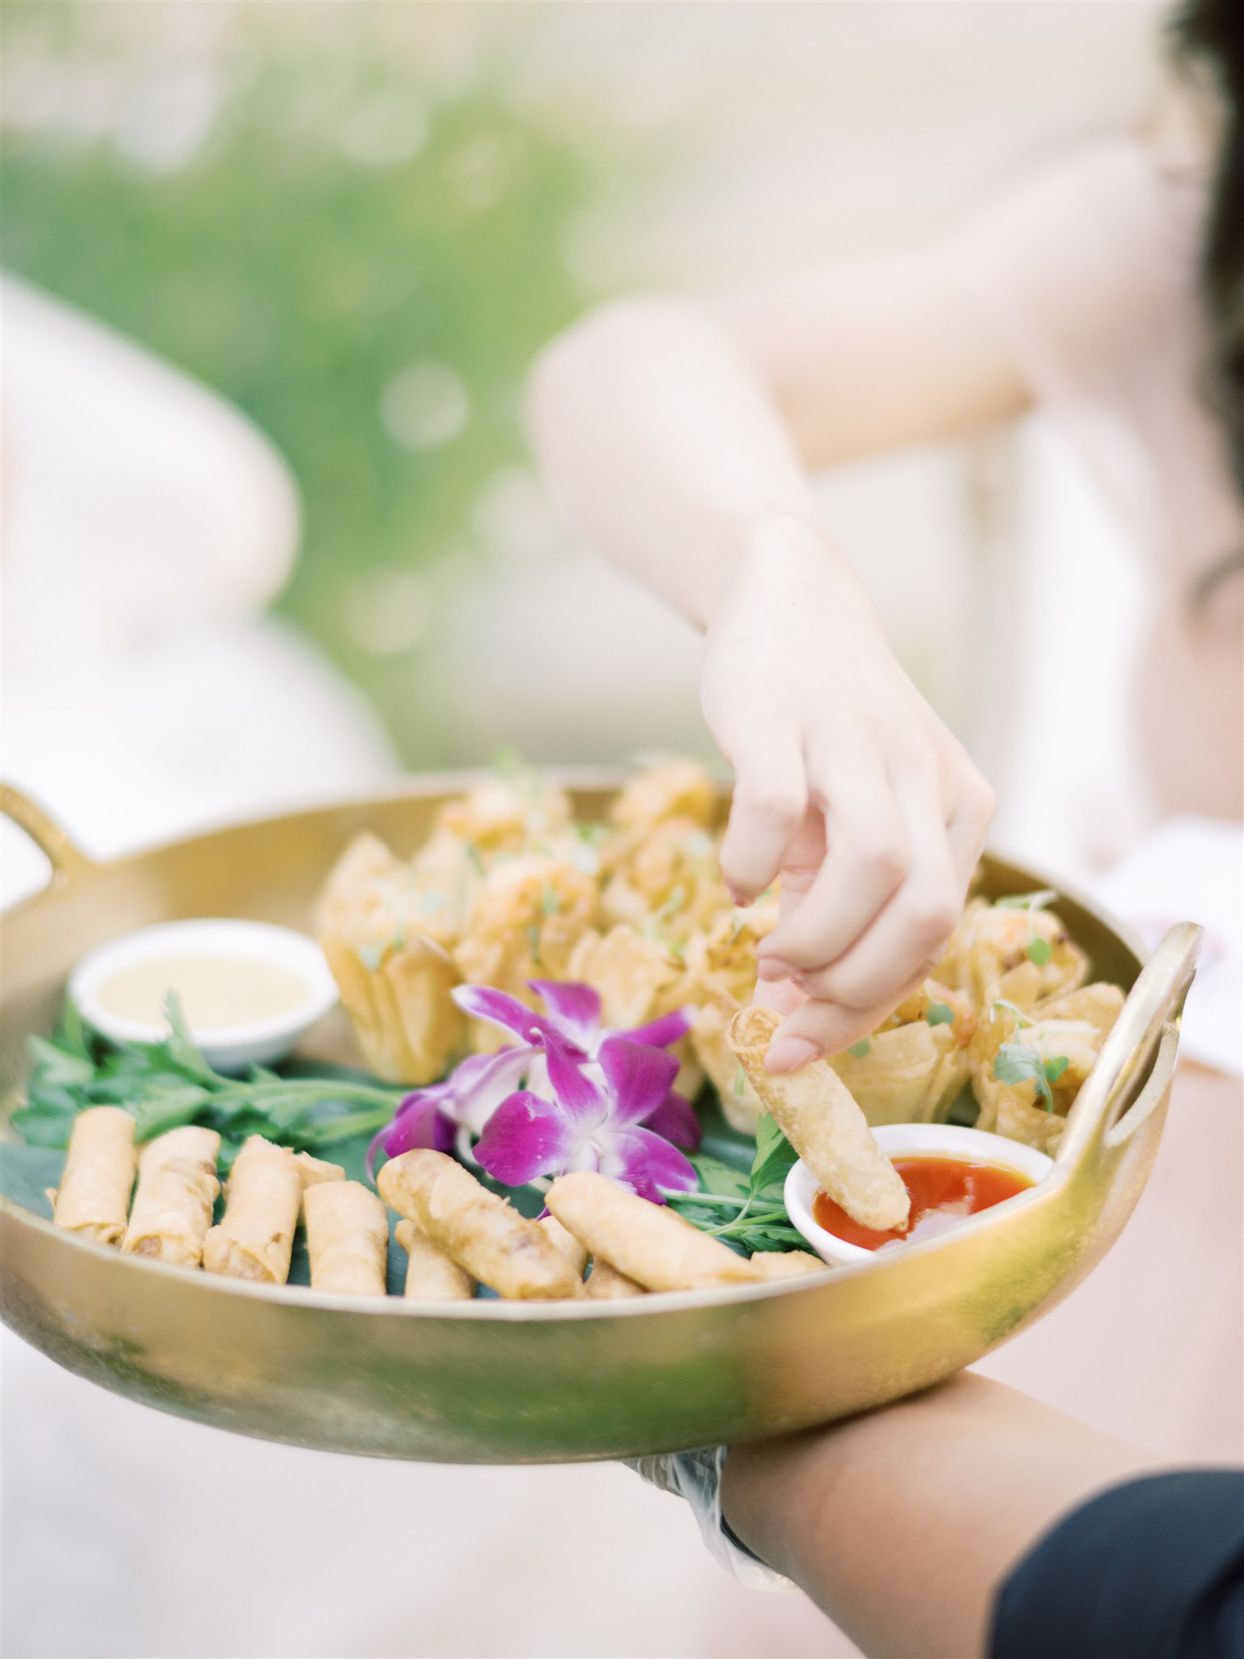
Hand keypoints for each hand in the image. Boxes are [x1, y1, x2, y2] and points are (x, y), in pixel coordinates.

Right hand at [701, 513, 994, 1069]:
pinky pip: (774, 809)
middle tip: (788, 1002)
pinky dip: (750, 864)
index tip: (796, 1050)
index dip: (865, 1009)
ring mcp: (858, 741)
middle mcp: (925, 775)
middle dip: (854, 985)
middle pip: (925, 913)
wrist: (791, 600)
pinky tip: (736, 882)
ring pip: (876, 866)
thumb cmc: (825, 731)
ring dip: (816, 939)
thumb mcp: (855, 818)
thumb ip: (835, 914)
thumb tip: (785, 1026)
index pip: (937, 936)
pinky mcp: (785, 718)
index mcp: (959, 808)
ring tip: (767, 953)